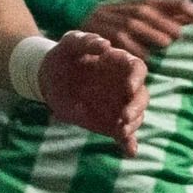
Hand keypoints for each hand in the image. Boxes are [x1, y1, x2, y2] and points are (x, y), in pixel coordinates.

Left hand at [41, 29, 146, 155]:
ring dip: (133, 125)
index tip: (127, 87)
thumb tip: (105, 45)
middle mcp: (123, 85)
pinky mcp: (110, 123)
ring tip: (121, 131)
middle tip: (124, 116)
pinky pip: (124, 135)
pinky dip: (129, 144)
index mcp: (119, 63)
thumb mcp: (69, 44)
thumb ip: (85, 41)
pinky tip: (130, 151)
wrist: (50, 79)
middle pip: (141, 96)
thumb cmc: (63, 56)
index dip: (137, 78)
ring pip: (136, 116)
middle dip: (137, 107)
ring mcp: (119, 105)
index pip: (137, 69)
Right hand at [80, 0, 192, 58]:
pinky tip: (141, 58)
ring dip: (162, 50)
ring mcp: (131, 25)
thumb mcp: (143, 9)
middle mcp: (143, 11)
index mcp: (151, 2)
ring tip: (155, 52)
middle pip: (175, 30)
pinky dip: (146, 58)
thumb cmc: (122, 15)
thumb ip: (168, 14)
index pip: (182, 4)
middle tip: (172, 47)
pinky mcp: (121, 39)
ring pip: (162, 42)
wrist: (87, 15)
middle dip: (177, 40)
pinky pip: (144, 54)